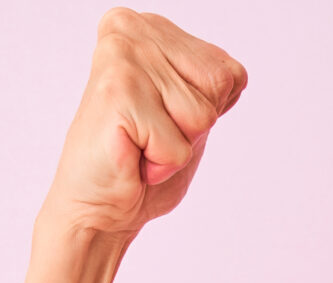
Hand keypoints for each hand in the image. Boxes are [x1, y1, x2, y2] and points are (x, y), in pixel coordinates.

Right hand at [41, 10, 246, 240]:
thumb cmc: (142, 161)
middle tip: (152, 135)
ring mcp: (123, 56)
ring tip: (141, 144)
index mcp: (150, 27)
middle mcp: (131, 29)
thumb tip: (234, 72)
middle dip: (194, 127)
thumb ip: (209, 83)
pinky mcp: (117, 92)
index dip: (207, 111)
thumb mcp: (190, 112)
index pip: (230, 73)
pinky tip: (130, 155)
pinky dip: (161, 164)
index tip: (166, 119)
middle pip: (218, 88)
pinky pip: (178, 145)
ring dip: (177, 146)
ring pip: (201, 116)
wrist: (98, 205)